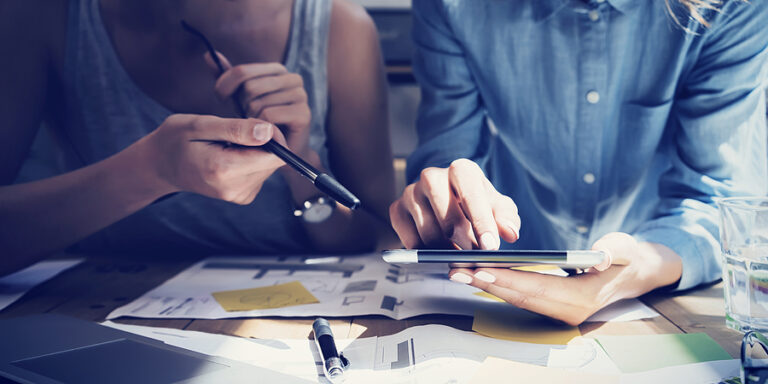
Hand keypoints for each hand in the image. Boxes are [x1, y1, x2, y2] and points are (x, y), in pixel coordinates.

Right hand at [137, 114, 286, 203]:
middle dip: (263, 142)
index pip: (274, 155)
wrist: (161, 165)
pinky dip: (251, 160)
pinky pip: (261, 173)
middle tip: (235, 132)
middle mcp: (234, 189)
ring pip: (269, 167)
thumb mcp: (201, 125)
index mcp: (224, 170)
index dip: (272, 135)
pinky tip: (230, 155)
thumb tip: (268, 132)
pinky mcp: (243, 196)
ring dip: (256, 151)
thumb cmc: (176, 139)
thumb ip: (236, 129)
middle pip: (274, 162)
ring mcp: (239, 196)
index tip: (254, 123)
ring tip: (228, 145)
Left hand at [205, 52, 311, 156]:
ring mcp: (300, 95)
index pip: (242, 71)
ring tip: (257, 127)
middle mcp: (292, 79)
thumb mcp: (240, 97)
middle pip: (250, 88)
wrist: (281, 152)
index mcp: (277, 70)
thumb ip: (228, 77)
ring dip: (251, 120)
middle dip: (241, 106)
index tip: (220, 98)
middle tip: (247, 118)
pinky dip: (260, 128)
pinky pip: (269, 115)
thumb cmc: (259, 122)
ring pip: (258, 103)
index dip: (224, 85)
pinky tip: (264, 134)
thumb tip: (208, 54)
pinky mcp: (303, 114)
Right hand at [389, 159, 519, 249]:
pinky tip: (438, 251)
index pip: (470, 192)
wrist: (447, 204)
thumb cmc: (476, 205)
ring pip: (429, 233)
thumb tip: (510, 232)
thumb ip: (507, 218)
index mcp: (460, 170)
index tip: (491, 246)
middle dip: (465, 242)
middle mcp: (432, 176)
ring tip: (459, 255)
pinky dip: (426, 252)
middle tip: (476, 257)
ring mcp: (411, 192)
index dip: (481, 221)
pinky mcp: (396, 209)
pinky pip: (410, 240)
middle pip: (447, 217)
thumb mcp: (497, 208)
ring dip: (446, 250)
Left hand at [448, 232, 682, 324]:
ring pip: (516, 299)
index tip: (479, 269)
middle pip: (519, 297)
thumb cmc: (628, 257)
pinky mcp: (552, 307)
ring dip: (486, 287)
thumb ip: (614, 252)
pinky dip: (498, 287)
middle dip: (485, 284)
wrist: (635, 274)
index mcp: (583, 298)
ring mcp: (559, 313)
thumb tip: (601, 257)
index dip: (507, 279)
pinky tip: (477, 275)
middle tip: (455, 271)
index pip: (537, 288)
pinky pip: (520, 298)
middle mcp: (568, 311)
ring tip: (458, 273)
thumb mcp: (626, 249)